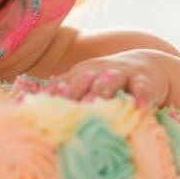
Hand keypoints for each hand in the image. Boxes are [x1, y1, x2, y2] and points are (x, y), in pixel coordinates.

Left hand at [46, 51, 169, 107]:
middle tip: (63, 108)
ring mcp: (122, 73)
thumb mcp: (87, 84)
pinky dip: (141, 97)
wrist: (148, 65)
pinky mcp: (145, 81)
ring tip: (95, 103)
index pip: (63, 82)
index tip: (39, 108)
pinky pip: (142, 88)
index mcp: (81, 73)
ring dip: (101, 91)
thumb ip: (66, 96)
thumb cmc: (108, 82)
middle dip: (72, 92)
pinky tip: (139, 108)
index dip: (52, 94)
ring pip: (110, 80)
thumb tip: (31, 113)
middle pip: (83, 79)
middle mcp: (98, 71)